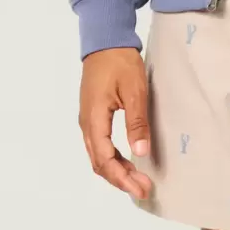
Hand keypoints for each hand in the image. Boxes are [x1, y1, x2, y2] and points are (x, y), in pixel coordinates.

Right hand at [79, 47, 153, 200]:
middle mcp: (86, 124)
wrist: (106, 40)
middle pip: (99, 163)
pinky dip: (113, 158)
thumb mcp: (134, 90)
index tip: (141, 188)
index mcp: (94, 120)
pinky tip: (127, 160)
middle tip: (143, 189)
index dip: (122, 178)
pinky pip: (100, 145)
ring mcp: (88, 120)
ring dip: (116, 170)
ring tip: (138, 180)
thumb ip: (136, 122)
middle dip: (120, 179)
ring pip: (98, 155)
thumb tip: (140, 153)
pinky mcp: (93, 115)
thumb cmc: (120, 62)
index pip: (104, 160)